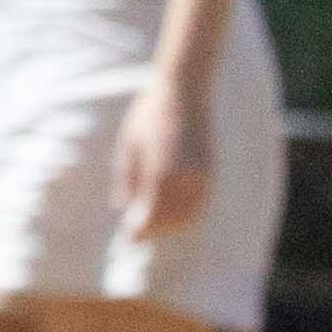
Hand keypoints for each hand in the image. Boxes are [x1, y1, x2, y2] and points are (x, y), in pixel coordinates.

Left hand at [112, 84, 202, 241]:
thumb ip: (126, 179)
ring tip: (156, 228)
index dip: (139, 231)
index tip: (128, 238)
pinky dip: (187, 214)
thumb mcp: (129, 145)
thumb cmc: (149, 115)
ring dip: (172, 226)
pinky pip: (199, 204)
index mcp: (160, 174)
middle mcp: (184, 180)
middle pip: (170, 220)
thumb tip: (121, 206)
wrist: (184, 92)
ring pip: (188, 216)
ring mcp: (200, 176)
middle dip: (154, 231)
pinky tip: (175, 213)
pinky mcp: (210, 172)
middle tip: (139, 236)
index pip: (151, 216)